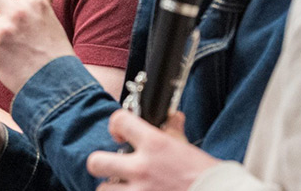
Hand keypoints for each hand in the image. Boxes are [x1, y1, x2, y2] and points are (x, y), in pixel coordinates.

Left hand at [88, 110, 216, 190]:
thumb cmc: (205, 174)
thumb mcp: (187, 148)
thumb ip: (173, 131)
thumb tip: (173, 116)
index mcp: (154, 145)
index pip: (119, 121)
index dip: (115, 126)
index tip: (120, 136)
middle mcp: (142, 168)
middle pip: (96, 162)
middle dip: (100, 164)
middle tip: (111, 167)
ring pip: (102, 189)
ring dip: (112, 189)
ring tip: (125, 188)